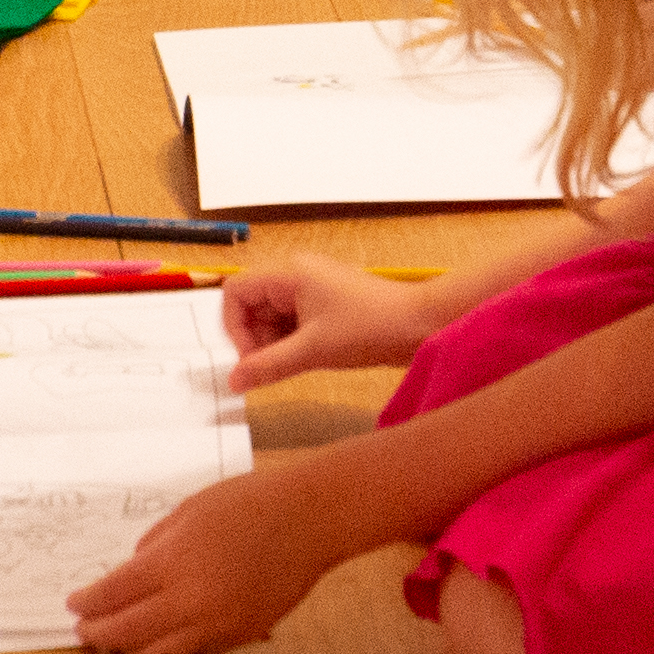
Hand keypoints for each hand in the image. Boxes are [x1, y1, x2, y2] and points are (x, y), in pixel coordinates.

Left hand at [68, 462, 357, 653]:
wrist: (310, 520)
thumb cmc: (250, 502)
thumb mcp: (189, 510)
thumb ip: (155, 545)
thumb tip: (131, 573)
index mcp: (172, 563)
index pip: (112, 595)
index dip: (87, 604)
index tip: (72, 606)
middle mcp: (190, 601)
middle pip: (126, 633)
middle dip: (98, 635)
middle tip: (83, 632)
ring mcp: (216, 625)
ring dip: (131, 652)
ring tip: (118, 642)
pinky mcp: (238, 636)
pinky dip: (170, 650)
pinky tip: (161, 639)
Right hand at [217, 250, 433, 390]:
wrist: (419, 325)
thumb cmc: (371, 328)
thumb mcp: (313, 351)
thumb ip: (267, 365)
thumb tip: (234, 381)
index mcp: (289, 273)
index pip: (236, 291)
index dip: (234, 326)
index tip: (249, 357)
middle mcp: (296, 274)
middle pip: (252, 304)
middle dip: (255, 338)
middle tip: (270, 367)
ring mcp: (312, 288)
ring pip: (271, 316)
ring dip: (273, 343)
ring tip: (293, 364)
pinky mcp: (325, 304)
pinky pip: (292, 321)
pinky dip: (290, 342)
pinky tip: (304, 359)